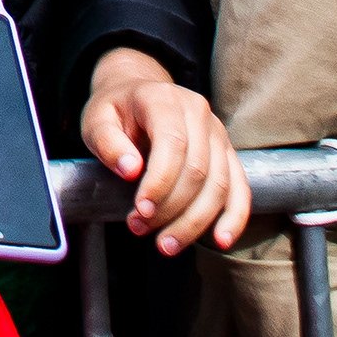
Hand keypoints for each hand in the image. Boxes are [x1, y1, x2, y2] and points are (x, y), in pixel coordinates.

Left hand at [78, 51, 248, 253]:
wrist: (136, 93)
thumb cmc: (115, 110)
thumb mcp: (96, 120)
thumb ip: (108, 142)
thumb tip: (130, 170)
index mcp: (164, 99)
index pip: (173, 144)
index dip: (159, 183)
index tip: (140, 210)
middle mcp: (198, 112)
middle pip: (198, 170)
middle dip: (171, 209)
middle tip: (140, 229)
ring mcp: (217, 132)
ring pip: (219, 184)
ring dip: (194, 221)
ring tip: (166, 243)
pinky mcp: (227, 152)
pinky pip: (240, 187)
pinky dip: (235, 216)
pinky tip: (221, 240)